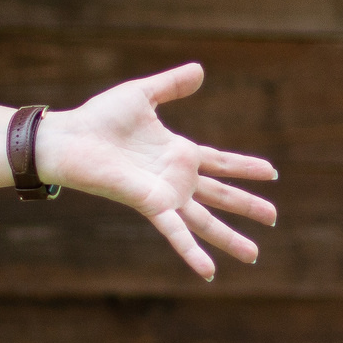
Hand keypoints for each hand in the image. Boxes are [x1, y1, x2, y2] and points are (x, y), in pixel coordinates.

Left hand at [35, 63, 278, 279]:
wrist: (68, 138)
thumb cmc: (98, 118)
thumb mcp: (142, 95)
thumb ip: (170, 85)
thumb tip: (200, 70)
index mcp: (177, 153)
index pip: (221, 162)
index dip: (245, 167)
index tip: (272, 173)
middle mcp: (174, 178)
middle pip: (220, 195)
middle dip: (247, 206)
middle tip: (274, 217)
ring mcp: (164, 195)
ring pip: (206, 221)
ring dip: (230, 238)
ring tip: (253, 255)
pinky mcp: (150, 205)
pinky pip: (176, 231)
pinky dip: (192, 252)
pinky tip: (209, 272)